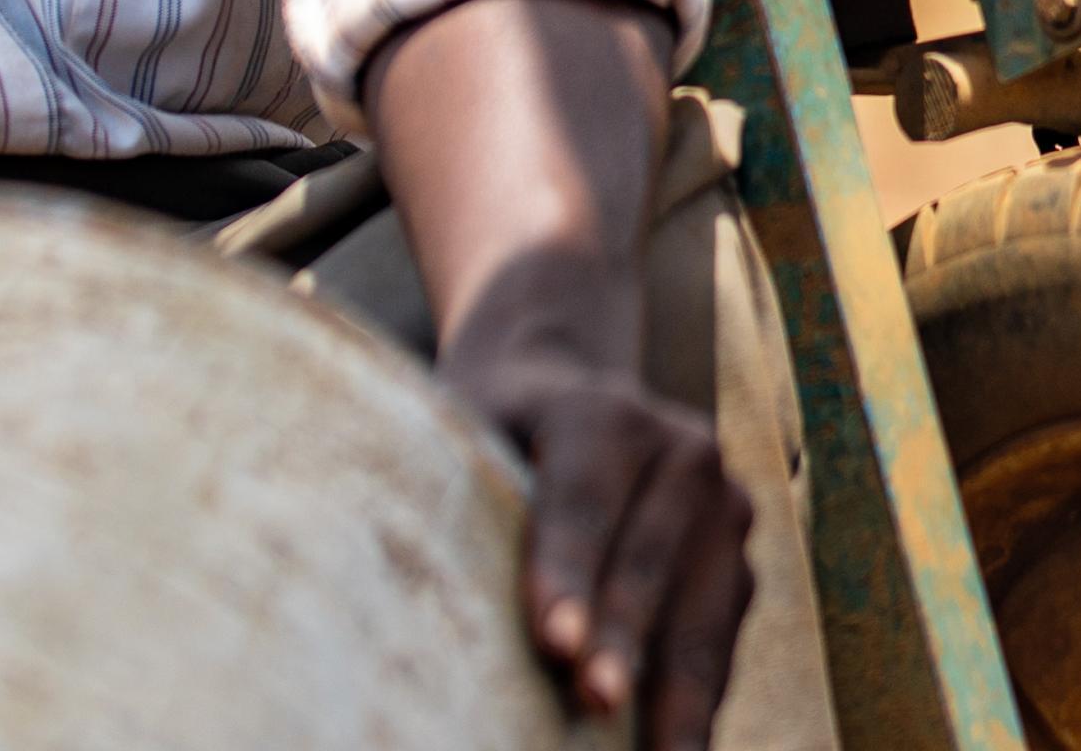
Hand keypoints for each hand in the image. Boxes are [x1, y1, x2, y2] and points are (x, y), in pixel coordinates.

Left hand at [357, 0, 759, 747]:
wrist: (562, 368)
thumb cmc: (479, 416)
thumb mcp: (450, 426)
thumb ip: (429, 486)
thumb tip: (342, 564)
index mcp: (595, 408)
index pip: (579, 499)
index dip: (567, 572)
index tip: (556, 645)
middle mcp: (675, 443)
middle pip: (644, 559)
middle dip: (622, 642)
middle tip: (594, 704)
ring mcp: (720, 496)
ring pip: (698, 605)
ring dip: (675, 687)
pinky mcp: (739, 546)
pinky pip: (718, 631)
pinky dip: (697, 690)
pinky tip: (672, 745)